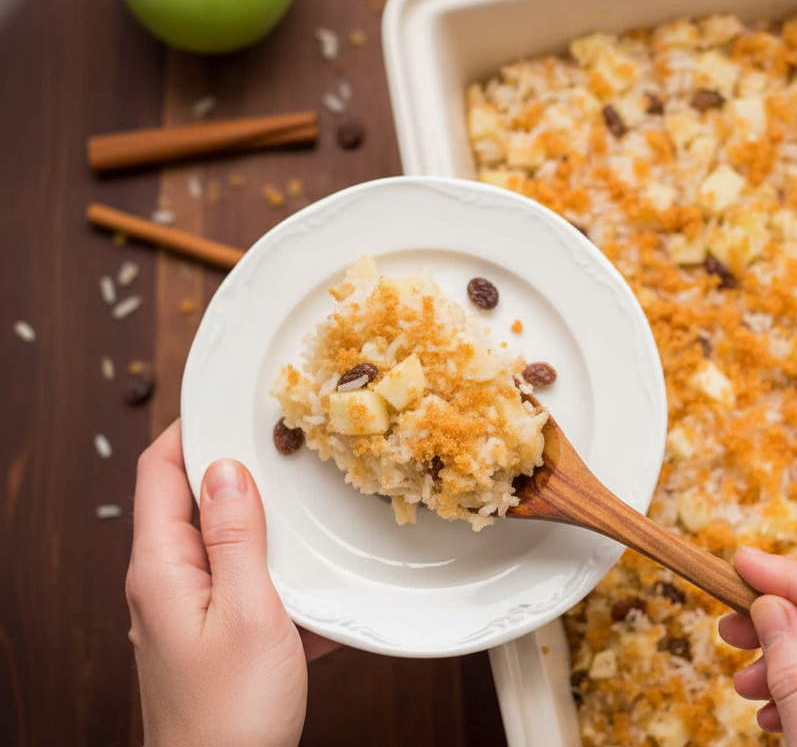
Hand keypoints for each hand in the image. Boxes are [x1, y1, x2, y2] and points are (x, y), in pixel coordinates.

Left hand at [125, 421, 336, 746]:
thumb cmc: (231, 716)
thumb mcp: (248, 613)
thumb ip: (236, 538)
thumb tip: (225, 471)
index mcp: (162, 569)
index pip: (159, 474)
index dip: (188, 429)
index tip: (227, 400)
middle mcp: (166, 585)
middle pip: (191, 504)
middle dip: (235, 470)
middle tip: (283, 445)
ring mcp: (188, 614)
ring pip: (225, 546)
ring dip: (265, 528)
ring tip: (309, 512)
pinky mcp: (213, 640)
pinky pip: (245, 589)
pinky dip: (279, 580)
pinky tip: (319, 596)